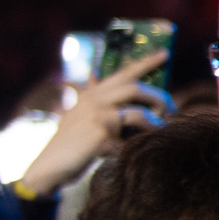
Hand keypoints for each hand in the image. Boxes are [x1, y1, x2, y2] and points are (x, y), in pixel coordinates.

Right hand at [16, 54, 171, 198]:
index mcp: (92, 94)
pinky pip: (132, 139)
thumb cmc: (71, 143)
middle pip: (136, 89)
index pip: (122, 73)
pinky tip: (133, 150)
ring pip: (138, 113)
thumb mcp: (79, 115)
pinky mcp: (100, 134)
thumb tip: (96, 75)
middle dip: (159, 98)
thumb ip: (94, 98)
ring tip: (158, 131)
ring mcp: (96, 116)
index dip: (145, 62)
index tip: (166, 53)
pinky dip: (138, 144)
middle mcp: (93, 100)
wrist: (49, 166)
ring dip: (154, 124)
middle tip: (169, 110)